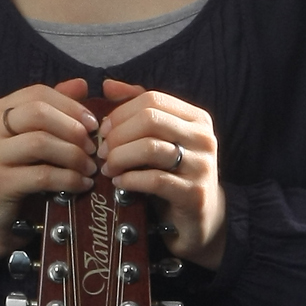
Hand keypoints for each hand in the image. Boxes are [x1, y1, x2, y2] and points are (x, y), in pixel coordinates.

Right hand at [0, 78, 98, 272]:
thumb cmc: (22, 176)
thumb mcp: (38, 140)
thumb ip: (57, 111)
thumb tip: (82, 84)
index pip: (37, 93)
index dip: (70, 105)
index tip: (93, 124)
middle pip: (37, 113)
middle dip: (72, 129)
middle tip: (93, 147)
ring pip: (40, 143)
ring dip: (73, 155)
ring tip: (90, 168)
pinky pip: (41, 175)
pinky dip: (68, 179)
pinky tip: (82, 184)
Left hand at [95, 79, 226, 267]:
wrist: (200, 219)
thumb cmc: (173, 176)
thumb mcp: (158, 140)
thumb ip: (137, 111)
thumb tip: (108, 85)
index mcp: (196, 118)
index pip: (152, 99)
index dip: (121, 112)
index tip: (103, 131)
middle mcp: (203, 137)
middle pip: (150, 119)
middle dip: (118, 134)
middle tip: (102, 151)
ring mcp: (202, 166)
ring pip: (151, 147)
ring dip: (121, 157)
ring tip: (108, 168)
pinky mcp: (195, 194)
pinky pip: (155, 180)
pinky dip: (130, 180)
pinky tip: (119, 184)